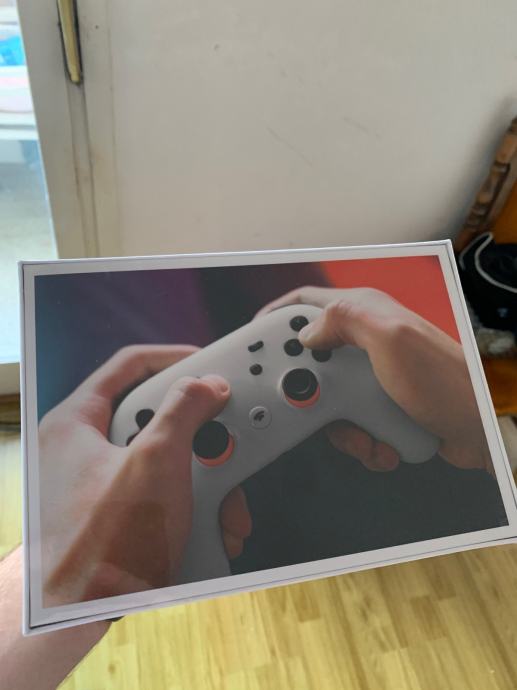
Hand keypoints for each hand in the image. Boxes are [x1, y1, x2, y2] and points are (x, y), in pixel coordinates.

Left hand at [39, 345, 250, 605]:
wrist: (81, 616)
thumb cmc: (100, 542)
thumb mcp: (155, 462)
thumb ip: (185, 411)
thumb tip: (207, 384)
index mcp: (78, 422)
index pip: (129, 365)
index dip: (173, 357)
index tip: (207, 362)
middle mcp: (87, 448)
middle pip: (158, 418)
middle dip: (204, 439)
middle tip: (227, 445)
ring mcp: (104, 482)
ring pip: (170, 461)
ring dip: (207, 483)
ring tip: (226, 507)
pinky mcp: (121, 511)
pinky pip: (166, 492)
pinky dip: (194, 506)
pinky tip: (214, 528)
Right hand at [257, 286, 491, 472]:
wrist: (478, 429)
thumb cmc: (448, 381)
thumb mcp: (392, 340)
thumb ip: (345, 321)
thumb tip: (307, 332)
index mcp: (363, 314)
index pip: (304, 303)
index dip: (274, 317)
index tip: (252, 340)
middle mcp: (364, 342)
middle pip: (308, 361)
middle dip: (306, 391)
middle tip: (312, 405)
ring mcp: (370, 376)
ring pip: (324, 401)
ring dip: (340, 427)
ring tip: (366, 431)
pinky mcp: (377, 405)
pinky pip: (347, 425)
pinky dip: (361, 441)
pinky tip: (382, 440)